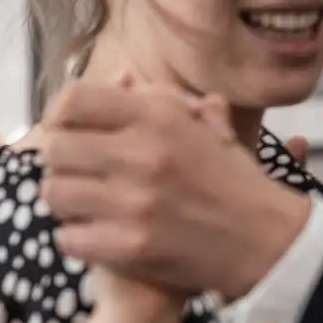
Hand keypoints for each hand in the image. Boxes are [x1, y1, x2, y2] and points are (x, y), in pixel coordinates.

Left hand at [34, 79, 308, 299]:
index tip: (64, 130)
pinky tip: (95, 234)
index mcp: (159, 117)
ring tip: (85, 204)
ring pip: (54, 193)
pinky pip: (67, 237)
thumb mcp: (206, 126)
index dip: (58, 116)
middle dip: (60, 161)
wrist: (269, 241)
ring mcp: (133, 202)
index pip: (74, 101)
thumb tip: (121, 77)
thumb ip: (162, 100)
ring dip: (64, 200)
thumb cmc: (233, 182)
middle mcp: (142, 154)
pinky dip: (75, 238)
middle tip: (76, 172)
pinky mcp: (129, 246)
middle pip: (54, 148)